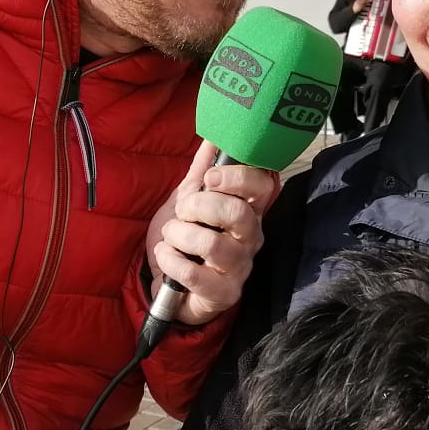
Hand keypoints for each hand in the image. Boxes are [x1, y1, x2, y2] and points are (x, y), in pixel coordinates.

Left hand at [146, 141, 278, 326]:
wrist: (172, 288)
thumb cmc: (186, 241)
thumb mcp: (189, 201)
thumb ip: (202, 170)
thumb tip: (212, 136)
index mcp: (247, 211)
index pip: (263, 186)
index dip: (238, 177)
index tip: (210, 179)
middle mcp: (250, 238)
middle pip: (237, 212)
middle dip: (199, 207)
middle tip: (182, 212)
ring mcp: (240, 268)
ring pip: (212, 244)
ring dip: (179, 235)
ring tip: (170, 237)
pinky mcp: (225, 294)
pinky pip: (195, 275)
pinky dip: (170, 260)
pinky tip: (165, 256)